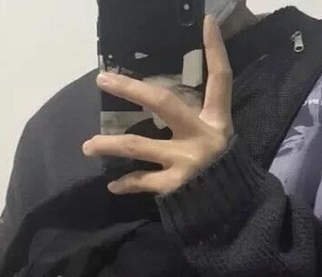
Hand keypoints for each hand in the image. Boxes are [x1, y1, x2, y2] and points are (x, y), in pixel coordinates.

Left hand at [82, 15, 233, 195]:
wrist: (234, 210)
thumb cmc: (223, 172)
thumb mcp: (219, 141)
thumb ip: (199, 122)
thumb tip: (165, 106)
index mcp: (216, 122)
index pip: (221, 79)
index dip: (216, 49)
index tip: (206, 20)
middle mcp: (201, 136)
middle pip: (164, 104)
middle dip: (132, 89)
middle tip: (103, 80)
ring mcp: (187, 161)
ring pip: (139, 146)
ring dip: (110, 145)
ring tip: (88, 145)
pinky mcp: (175, 185)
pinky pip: (143, 181)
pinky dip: (126, 183)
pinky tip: (112, 184)